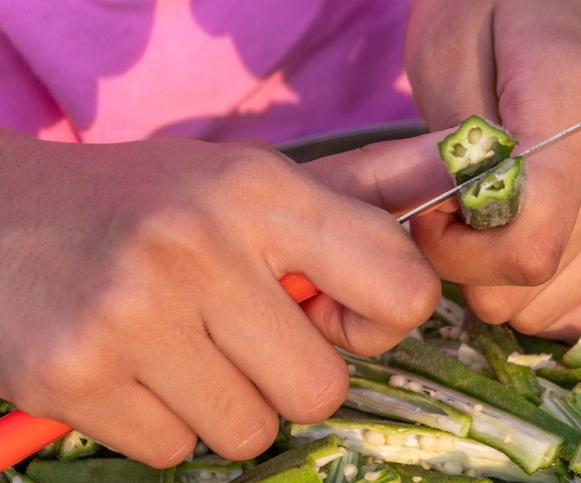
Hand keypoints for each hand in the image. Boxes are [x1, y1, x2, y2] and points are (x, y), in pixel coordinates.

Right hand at [0, 130, 444, 466]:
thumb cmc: (146, 200)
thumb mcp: (249, 177)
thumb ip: (361, 191)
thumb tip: (465, 167)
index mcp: (261, 191)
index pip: (401, 286)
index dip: (380, 318)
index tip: (330, 309)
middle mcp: (201, 246)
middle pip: (322, 388)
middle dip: (292, 376)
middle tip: (241, 334)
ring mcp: (132, 315)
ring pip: (252, 432)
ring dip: (227, 405)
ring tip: (181, 346)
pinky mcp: (73, 377)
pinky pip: (176, 453)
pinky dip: (163, 424)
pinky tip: (132, 368)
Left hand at [403, 0, 580, 338]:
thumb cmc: (501, 3)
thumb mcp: (445, 44)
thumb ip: (449, 146)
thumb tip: (464, 230)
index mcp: (580, 99)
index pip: (527, 244)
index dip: (457, 252)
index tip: (432, 209)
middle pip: (538, 284)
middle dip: (473, 266)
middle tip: (454, 206)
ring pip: (564, 308)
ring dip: (511, 283)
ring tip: (497, 214)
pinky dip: (557, 295)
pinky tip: (535, 243)